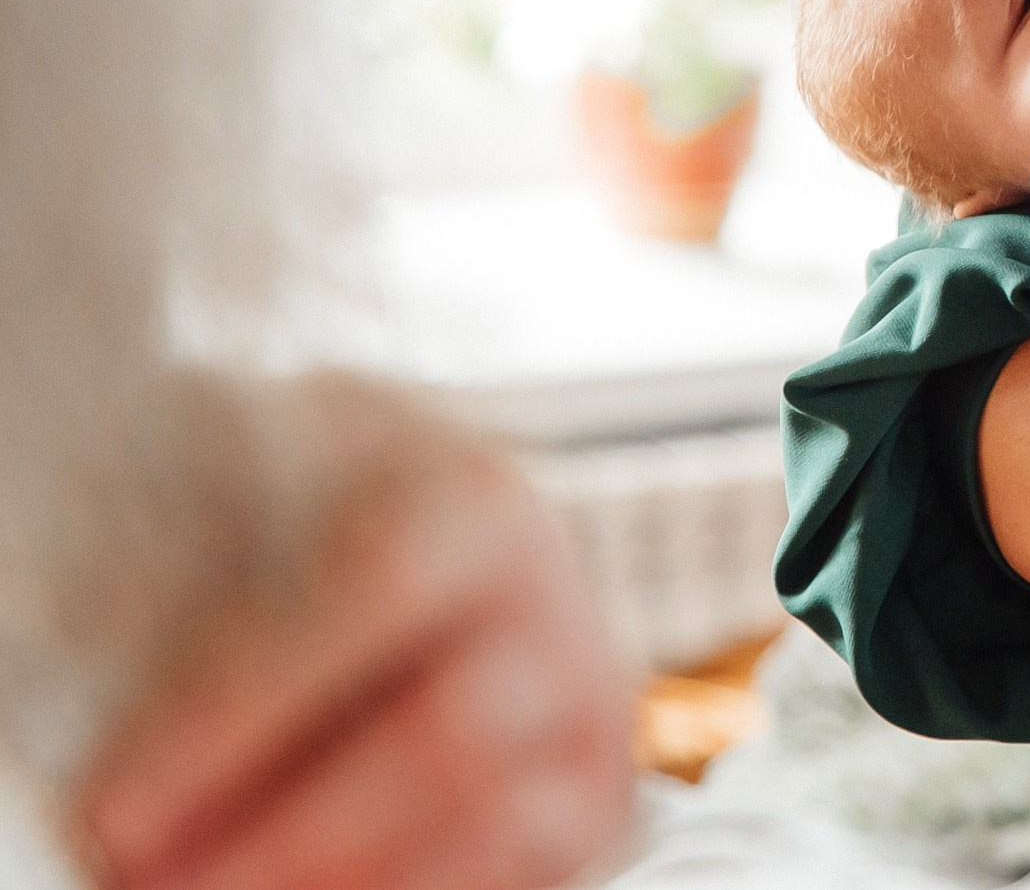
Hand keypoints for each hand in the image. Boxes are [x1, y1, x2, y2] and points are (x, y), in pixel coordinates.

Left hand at [78, 386, 637, 889]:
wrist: (447, 580)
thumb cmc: (329, 543)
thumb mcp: (273, 516)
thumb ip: (211, 592)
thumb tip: (104, 720)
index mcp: (481, 511)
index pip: (380, 590)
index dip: (245, 706)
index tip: (116, 802)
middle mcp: (556, 619)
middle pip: (447, 740)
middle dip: (284, 837)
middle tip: (143, 876)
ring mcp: (586, 726)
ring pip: (490, 832)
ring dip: (331, 882)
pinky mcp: (590, 814)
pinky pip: (511, 879)